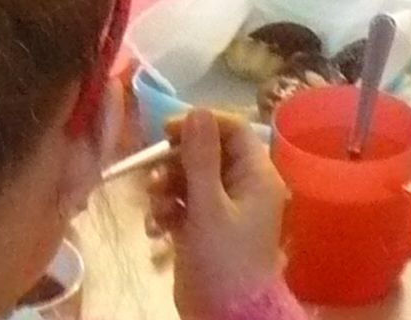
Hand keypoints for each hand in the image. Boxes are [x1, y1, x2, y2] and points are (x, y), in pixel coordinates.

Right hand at [147, 109, 286, 319]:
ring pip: (190, 178)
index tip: (168, 132)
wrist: (226, 317)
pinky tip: (155, 227)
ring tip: (155, 208)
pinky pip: (183, 204)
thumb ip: (200, 157)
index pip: (233, 129)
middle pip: (206, 153)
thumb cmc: (224, 259)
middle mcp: (243, 188)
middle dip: (175, 162)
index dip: (201, 124)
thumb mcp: (209, 206)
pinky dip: (167, 211)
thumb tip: (197, 110)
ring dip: (166, 188)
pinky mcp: (204, 228)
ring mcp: (223, 209)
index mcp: (256, 177)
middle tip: (153, 176)